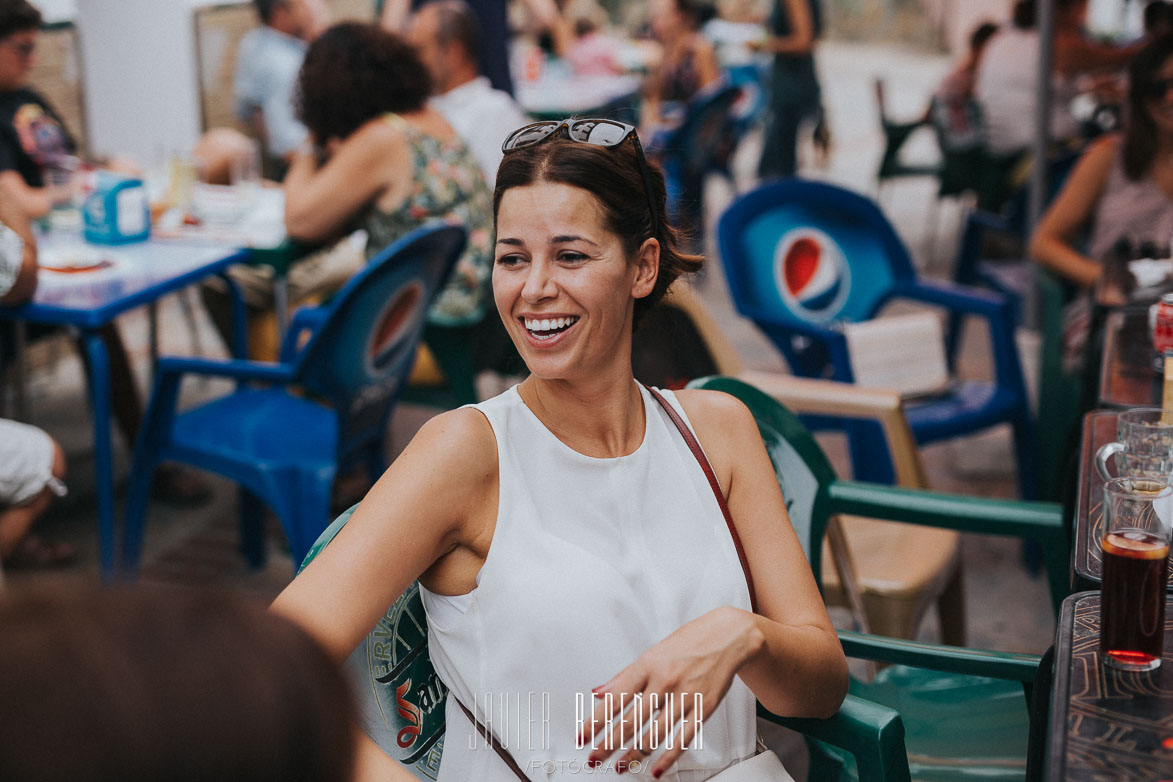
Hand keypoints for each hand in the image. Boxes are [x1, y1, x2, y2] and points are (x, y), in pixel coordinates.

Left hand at [578, 607, 762, 777]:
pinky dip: (668, 757)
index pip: (615, 698)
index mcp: (648, 665)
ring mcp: (685, 696)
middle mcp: (665, 681)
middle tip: (595, 758)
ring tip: (621, 766)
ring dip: (634, 754)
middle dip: (609, 744)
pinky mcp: (704, 708)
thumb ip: (623, 677)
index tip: (583, 737)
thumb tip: (598, 694)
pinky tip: (656, 768)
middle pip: (631, 720)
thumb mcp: (651, 653)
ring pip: (655, 733)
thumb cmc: (688, 643)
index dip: (596, 721)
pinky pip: (683, 738)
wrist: (727, 636)